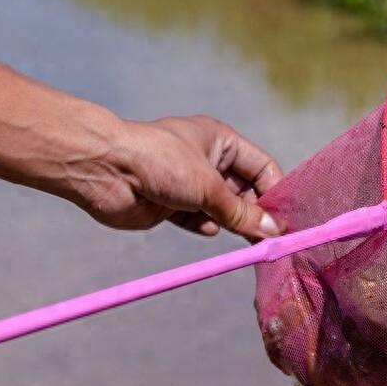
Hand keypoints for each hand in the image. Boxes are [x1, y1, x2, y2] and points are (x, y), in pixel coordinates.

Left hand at [74, 115, 284, 239]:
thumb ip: (242, 213)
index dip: (275, 192)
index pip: (262, 167)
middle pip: (244, 191)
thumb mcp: (209, 186)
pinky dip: (205, 226)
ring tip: (249, 243)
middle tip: (269, 239)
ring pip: (221, 208)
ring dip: (233, 223)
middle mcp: (207, 161)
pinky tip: (208, 231)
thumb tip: (273, 232)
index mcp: (221, 142)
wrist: (102, 169)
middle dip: (256, 214)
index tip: (285, 220)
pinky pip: (197, 219)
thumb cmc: (158, 162)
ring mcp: (187, 184)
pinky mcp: (169, 205)